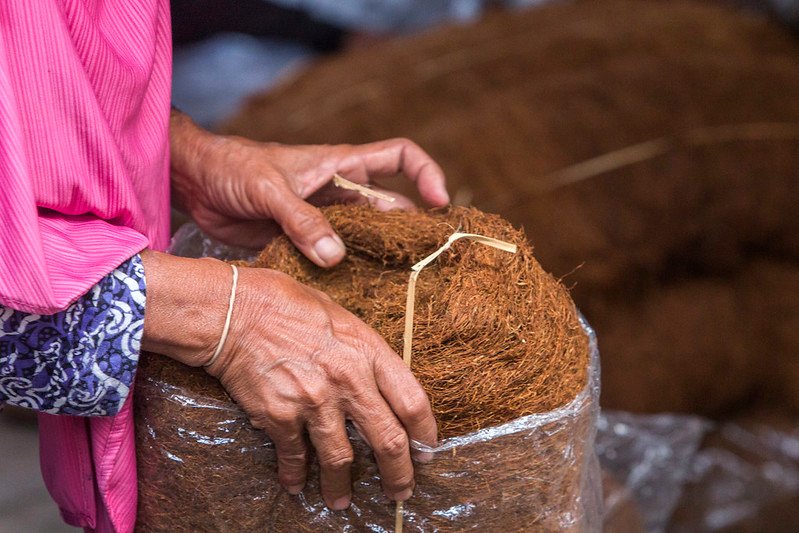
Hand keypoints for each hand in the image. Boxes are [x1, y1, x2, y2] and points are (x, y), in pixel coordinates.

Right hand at [141, 251, 437, 509]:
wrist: (233, 310)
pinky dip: (296, 476)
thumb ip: (363, 350)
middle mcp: (348, 379)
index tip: (426, 451)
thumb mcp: (339, 316)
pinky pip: (295, 457)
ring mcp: (315, 401)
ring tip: (341, 501)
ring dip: (342, 487)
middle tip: (400, 491)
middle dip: (399, 474)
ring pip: (341, 460)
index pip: (413, 401)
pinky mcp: (280, 416)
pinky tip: (296, 485)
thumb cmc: (285, 303)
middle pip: (388, 440)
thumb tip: (377, 382)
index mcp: (368, 350)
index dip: (425, 434)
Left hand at [169, 110, 448, 264]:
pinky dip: (348, 274)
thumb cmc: (233, 168)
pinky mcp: (305, 242)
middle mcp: (341, 192)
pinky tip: (354, 296)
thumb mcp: (269, 190)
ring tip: (398, 288)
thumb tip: (335, 256)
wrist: (197, 183)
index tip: (440, 203)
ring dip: (380, 258)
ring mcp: (325, 219)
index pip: (400, 157)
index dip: (426, 174)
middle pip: (391, 208)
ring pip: (366, 238)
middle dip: (410, 231)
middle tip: (427, 264)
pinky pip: (337, 258)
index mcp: (341, 165)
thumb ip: (302, 220)